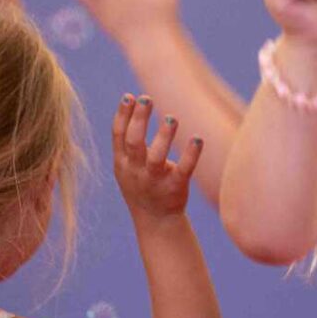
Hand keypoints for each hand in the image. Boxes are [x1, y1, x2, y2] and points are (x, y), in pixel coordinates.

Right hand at [112, 94, 202, 218]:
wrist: (155, 221)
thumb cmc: (141, 184)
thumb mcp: (126, 164)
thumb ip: (127, 139)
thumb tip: (133, 100)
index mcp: (122, 162)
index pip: (118, 135)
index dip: (122, 115)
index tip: (129, 96)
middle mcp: (135, 171)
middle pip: (134, 143)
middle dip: (139, 120)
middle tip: (147, 99)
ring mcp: (154, 181)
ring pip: (156, 158)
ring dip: (163, 137)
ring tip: (172, 118)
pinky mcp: (175, 188)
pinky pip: (183, 170)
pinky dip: (190, 155)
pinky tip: (197, 139)